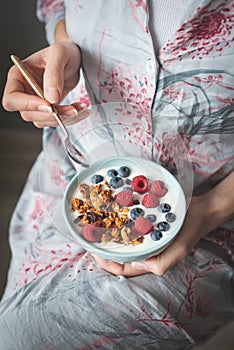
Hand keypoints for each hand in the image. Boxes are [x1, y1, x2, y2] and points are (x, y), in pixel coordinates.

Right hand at [2, 42, 83, 127]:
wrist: (75, 58)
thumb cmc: (64, 52)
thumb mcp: (59, 54)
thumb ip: (54, 74)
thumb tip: (52, 98)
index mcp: (18, 76)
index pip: (12, 99)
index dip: (28, 105)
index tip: (50, 105)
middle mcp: (24, 91)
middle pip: (28, 114)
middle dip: (51, 115)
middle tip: (71, 109)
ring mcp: (36, 102)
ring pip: (43, 121)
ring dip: (63, 119)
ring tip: (79, 108)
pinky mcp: (48, 109)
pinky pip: (55, 120)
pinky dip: (69, 119)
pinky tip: (80, 109)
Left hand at [93, 196, 207, 275]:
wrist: (201, 210)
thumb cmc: (191, 229)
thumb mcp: (179, 249)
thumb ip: (161, 263)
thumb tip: (136, 266)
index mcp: (153, 262)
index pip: (124, 270)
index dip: (107, 264)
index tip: (94, 252)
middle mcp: (148, 252)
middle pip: (120, 257)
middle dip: (104, 251)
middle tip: (91, 240)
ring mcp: (148, 240)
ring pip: (124, 244)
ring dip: (110, 239)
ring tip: (98, 230)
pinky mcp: (149, 227)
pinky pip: (130, 230)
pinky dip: (120, 226)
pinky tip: (113, 216)